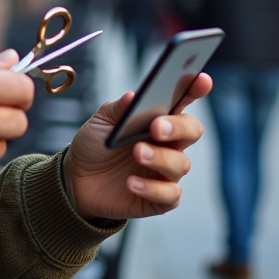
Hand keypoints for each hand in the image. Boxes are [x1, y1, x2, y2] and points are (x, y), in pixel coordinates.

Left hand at [63, 73, 212, 220]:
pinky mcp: (159, 198)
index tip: (201, 80)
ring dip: (159, 157)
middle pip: (191, 131)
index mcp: (158, 119)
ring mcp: (165, 171)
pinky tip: (132, 182)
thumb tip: (134, 96)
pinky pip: (170, 195)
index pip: (182, 101)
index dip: (195, 89)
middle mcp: (168, 144)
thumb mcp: (100, 123)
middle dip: (177, 127)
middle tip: (155, 127)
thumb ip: (118, 109)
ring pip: (180, 164)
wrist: (77, 180)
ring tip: (136, 152)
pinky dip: (152, 188)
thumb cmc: (95, 146)